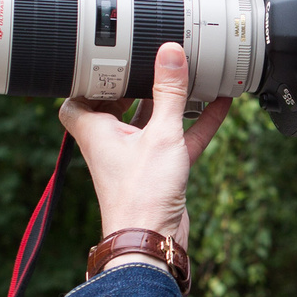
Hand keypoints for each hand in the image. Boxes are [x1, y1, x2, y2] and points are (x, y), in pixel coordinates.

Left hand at [57, 42, 233, 249]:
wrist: (152, 243)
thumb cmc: (140, 196)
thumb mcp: (160, 134)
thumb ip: (169, 93)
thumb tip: (169, 53)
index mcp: (96, 131)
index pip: (77, 99)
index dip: (89, 80)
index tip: (110, 59)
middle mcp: (112, 143)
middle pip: (118, 105)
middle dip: (136, 84)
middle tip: (151, 61)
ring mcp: (136, 157)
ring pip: (152, 120)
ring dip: (170, 102)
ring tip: (190, 75)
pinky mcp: (159, 171)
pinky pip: (177, 139)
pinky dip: (195, 123)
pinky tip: (218, 104)